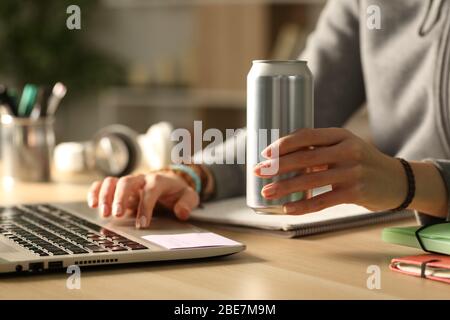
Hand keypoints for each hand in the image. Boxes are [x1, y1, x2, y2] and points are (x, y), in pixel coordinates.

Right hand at [87, 171, 199, 228]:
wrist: (171, 182)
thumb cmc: (178, 191)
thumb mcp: (189, 196)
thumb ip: (187, 203)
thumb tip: (181, 213)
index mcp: (159, 180)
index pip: (150, 190)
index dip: (146, 206)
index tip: (142, 224)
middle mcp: (141, 179)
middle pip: (128, 182)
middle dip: (120, 198)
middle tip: (117, 215)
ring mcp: (129, 182)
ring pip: (113, 181)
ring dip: (105, 196)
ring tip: (103, 213)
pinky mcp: (119, 187)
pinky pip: (104, 184)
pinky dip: (95, 191)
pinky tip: (92, 204)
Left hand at [254, 128, 406, 213]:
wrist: (398, 181)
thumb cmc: (362, 162)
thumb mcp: (345, 147)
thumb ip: (319, 150)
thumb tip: (282, 159)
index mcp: (341, 135)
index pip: (306, 135)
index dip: (283, 144)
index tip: (265, 153)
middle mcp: (347, 150)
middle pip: (305, 156)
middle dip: (277, 165)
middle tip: (258, 172)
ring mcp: (352, 171)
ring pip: (310, 179)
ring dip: (284, 187)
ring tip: (267, 192)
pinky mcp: (356, 193)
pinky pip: (323, 200)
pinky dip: (303, 206)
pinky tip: (287, 209)